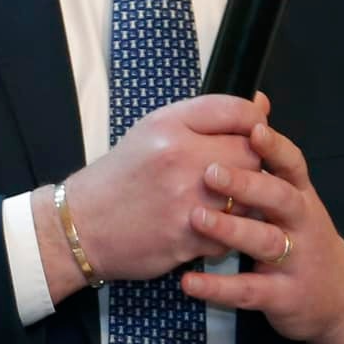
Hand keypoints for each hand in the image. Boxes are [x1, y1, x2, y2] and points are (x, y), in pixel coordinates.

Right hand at [34, 93, 267, 299]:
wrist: (83, 224)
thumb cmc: (123, 175)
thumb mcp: (154, 130)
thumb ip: (208, 115)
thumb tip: (260, 104)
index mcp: (170, 126)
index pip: (237, 112)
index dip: (256, 121)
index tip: (256, 131)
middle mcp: (179, 159)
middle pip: (250, 154)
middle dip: (251, 163)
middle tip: (238, 171)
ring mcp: (186, 201)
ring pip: (248, 197)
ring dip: (245, 200)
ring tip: (227, 200)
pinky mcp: (189, 238)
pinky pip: (232, 232)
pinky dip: (228, 231)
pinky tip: (211, 225)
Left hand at [179, 95, 343, 343]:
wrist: (338, 297)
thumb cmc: (300, 234)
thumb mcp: (293, 194)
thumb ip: (271, 154)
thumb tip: (256, 100)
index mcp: (300, 194)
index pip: (292, 163)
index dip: (275, 146)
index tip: (253, 128)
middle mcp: (302, 223)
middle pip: (280, 198)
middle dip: (248, 184)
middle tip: (211, 171)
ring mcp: (295, 260)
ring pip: (266, 242)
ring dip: (231, 230)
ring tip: (196, 218)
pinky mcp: (283, 296)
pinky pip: (250, 291)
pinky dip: (219, 287)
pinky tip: (189, 281)